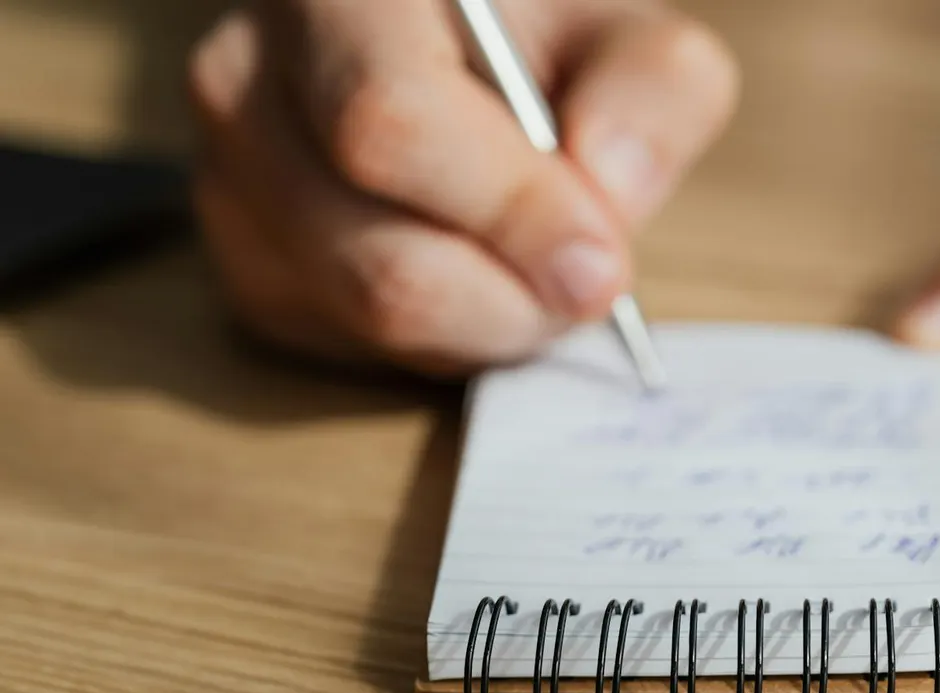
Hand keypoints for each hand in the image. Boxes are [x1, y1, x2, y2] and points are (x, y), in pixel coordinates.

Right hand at [187, 0, 737, 374]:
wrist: (454, 57)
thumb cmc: (539, 45)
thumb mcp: (627, 39)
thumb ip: (651, 97)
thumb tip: (606, 197)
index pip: (389, 121)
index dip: (509, 214)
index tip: (601, 263)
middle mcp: (246, 78)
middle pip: (381, 262)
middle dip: (514, 299)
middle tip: (586, 277)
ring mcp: (230, 181)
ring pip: (370, 318)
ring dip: (488, 320)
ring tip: (531, 260)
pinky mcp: (247, 264)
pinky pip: (357, 348)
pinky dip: (445, 336)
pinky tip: (471, 269)